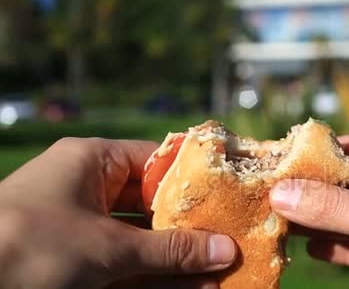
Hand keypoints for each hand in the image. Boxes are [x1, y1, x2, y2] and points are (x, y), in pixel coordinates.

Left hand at [0, 138, 235, 288]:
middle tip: (230, 240)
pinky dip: (156, 276)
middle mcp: (89, 191)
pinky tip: (192, 287)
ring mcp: (83, 229)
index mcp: (93, 163)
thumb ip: (169, 251)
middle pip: (153, 204)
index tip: (230, 192)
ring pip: (143, 240)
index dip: (195, 177)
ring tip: (220, 272)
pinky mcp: (79, 262)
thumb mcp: (108, 248)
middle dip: (192, 227)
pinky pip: (127, 266)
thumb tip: (224, 250)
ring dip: (178, 258)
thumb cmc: (31, 246)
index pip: (156, 160)